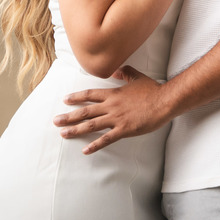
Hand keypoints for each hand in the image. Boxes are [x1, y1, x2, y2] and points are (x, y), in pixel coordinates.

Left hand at [54, 66, 170, 153]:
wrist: (164, 101)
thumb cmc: (153, 90)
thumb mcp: (137, 77)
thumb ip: (125, 73)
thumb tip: (115, 70)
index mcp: (114, 94)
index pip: (90, 95)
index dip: (76, 98)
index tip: (65, 100)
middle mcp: (111, 106)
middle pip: (85, 111)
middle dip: (69, 116)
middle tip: (55, 121)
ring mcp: (116, 118)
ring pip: (91, 125)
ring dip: (75, 130)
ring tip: (63, 134)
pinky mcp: (124, 130)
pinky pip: (106, 139)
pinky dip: (95, 145)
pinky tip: (85, 150)